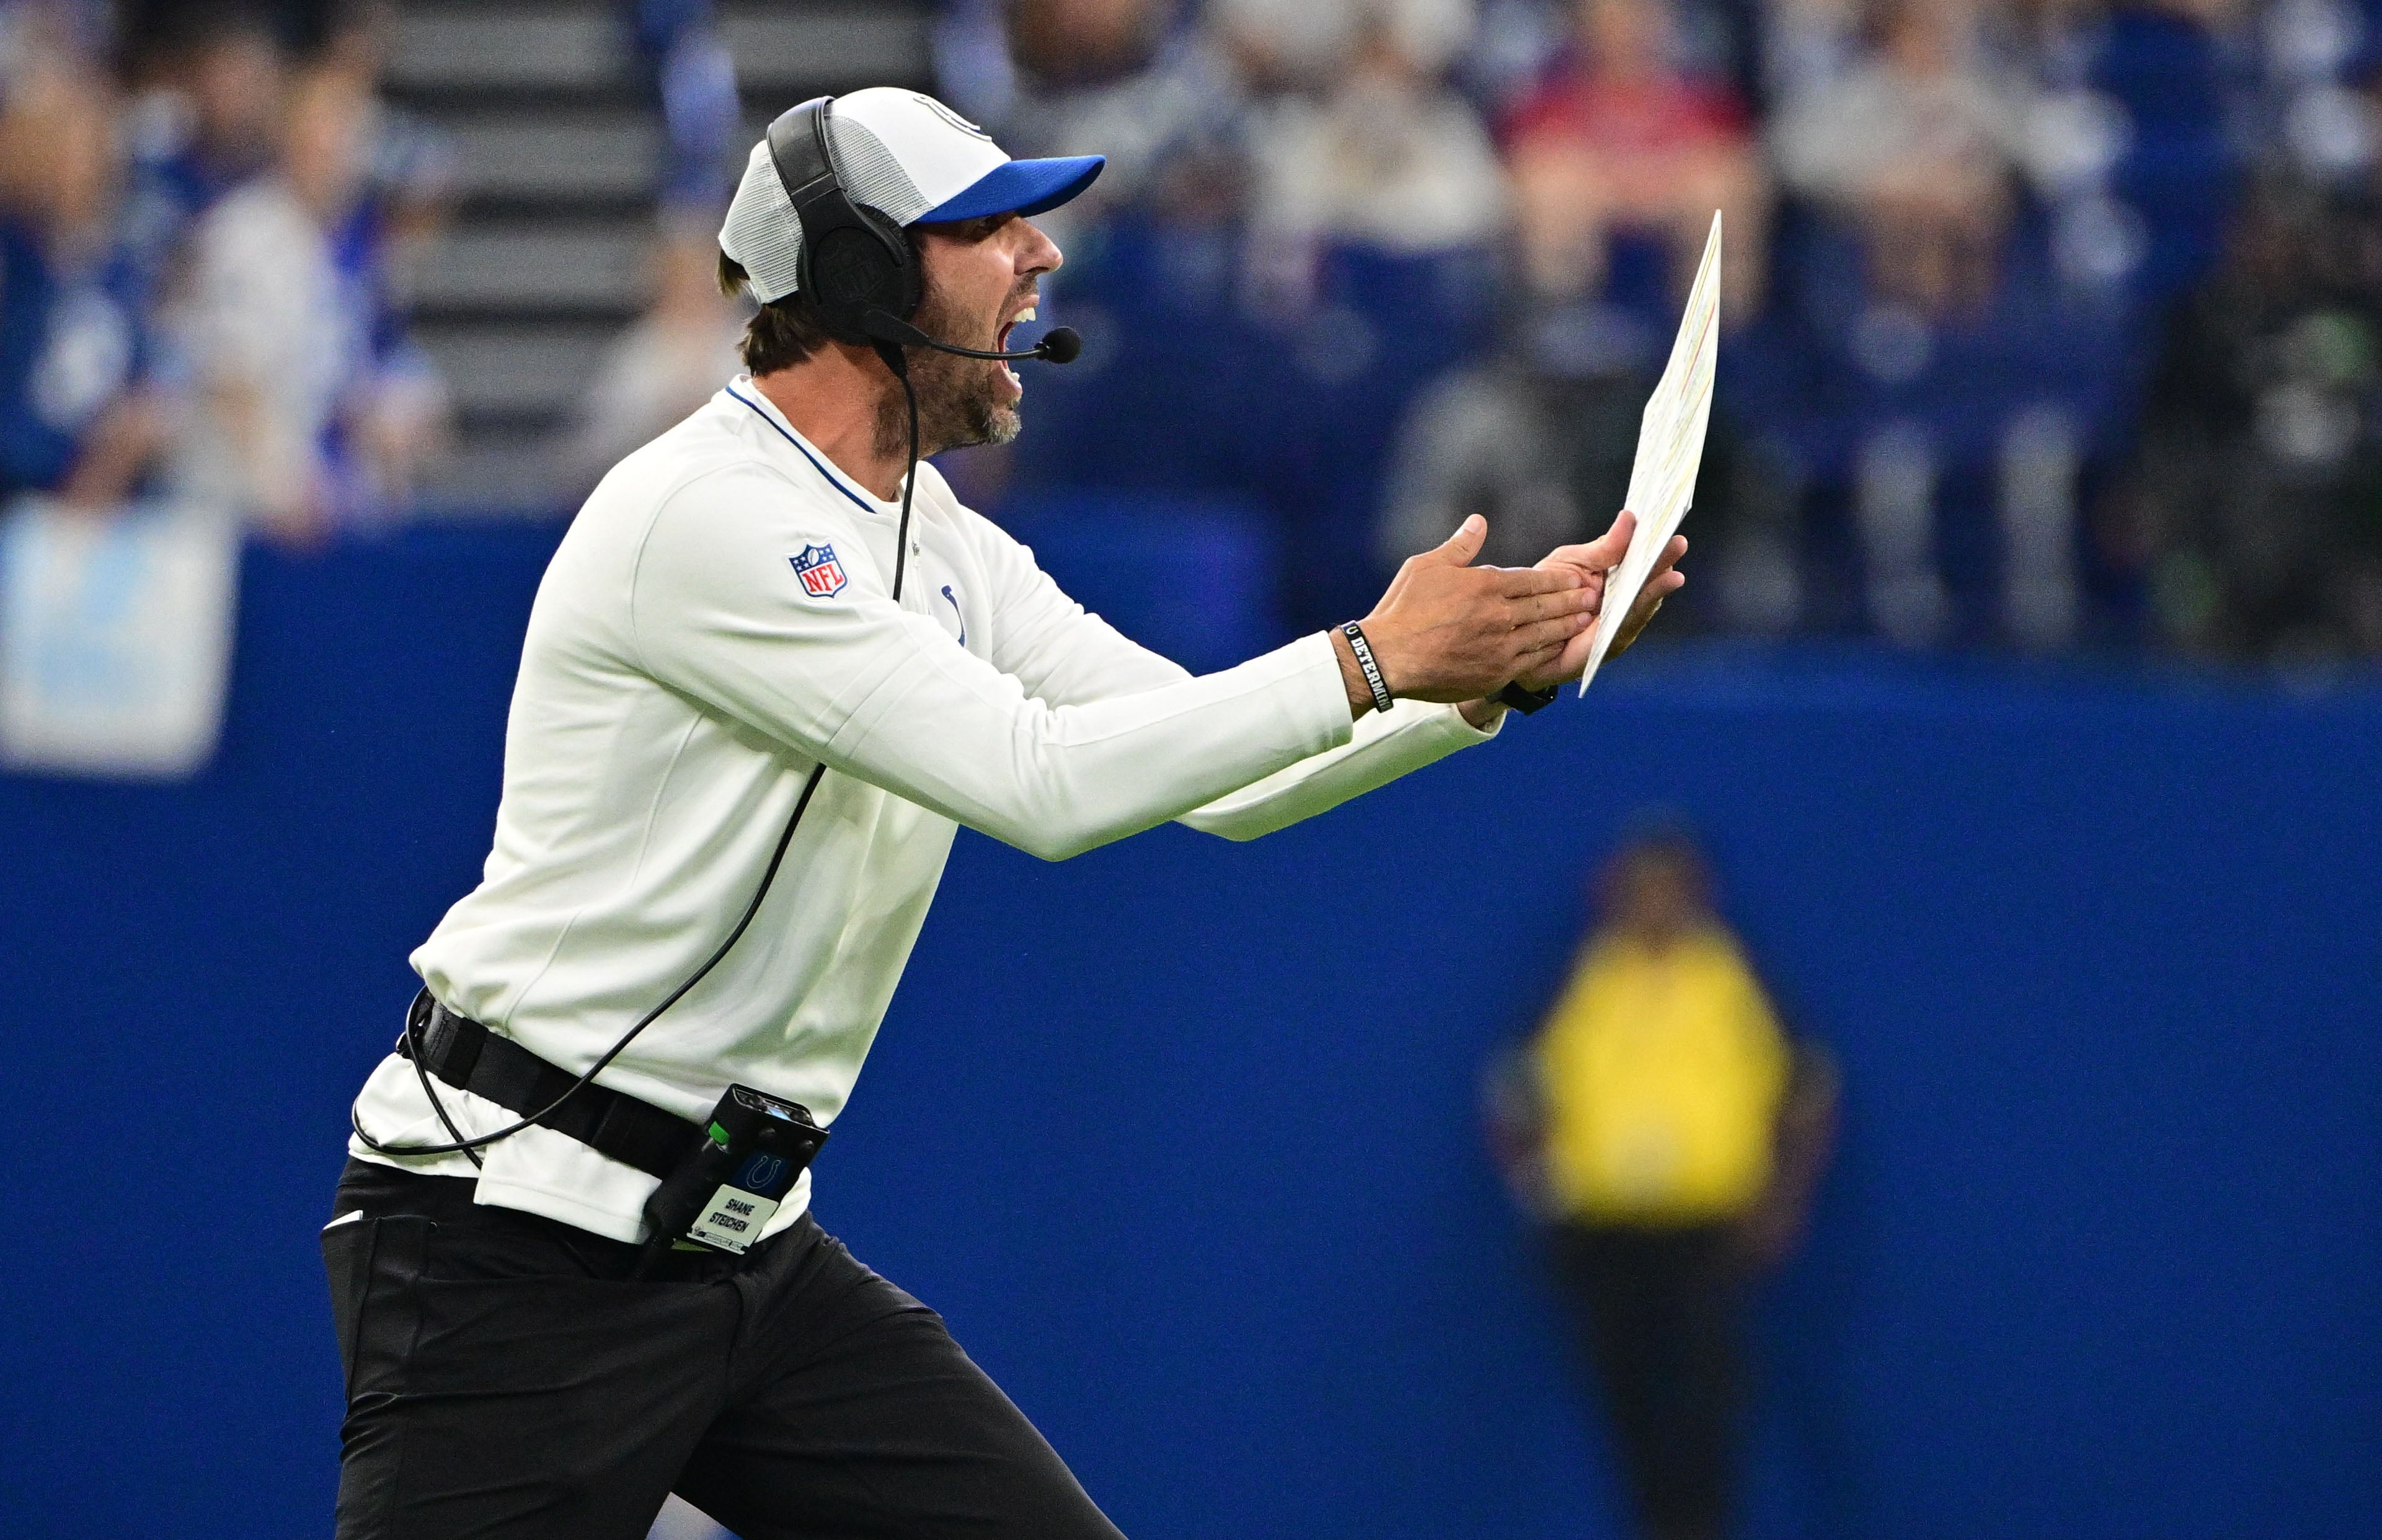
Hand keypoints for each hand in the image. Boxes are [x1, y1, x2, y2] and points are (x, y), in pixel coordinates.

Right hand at [1342, 516, 1597, 710]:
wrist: (1389, 658)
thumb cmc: (1403, 609)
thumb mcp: (1426, 566)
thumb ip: (1460, 546)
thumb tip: (1478, 521)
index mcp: (1485, 586)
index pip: (1533, 581)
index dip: (1557, 581)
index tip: (1575, 579)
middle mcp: (1499, 615)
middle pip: (1545, 606)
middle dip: (1571, 600)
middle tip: (1591, 596)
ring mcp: (1501, 646)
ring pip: (1544, 633)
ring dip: (1567, 624)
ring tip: (1584, 618)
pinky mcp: (1496, 672)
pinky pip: (1532, 660)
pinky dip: (1549, 651)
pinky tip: (1558, 646)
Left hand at [1510, 510, 1686, 690]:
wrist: (1524, 635)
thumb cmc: (1549, 595)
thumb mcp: (1574, 562)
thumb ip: (1604, 547)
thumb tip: (1629, 518)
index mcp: (1615, 575)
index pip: (1639, 556)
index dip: (1653, 542)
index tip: (1667, 524)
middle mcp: (1623, 598)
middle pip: (1647, 578)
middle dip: (1663, 562)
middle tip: (1679, 543)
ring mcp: (1621, 620)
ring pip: (1643, 601)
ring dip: (1658, 587)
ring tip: (1673, 573)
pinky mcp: (1611, 641)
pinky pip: (1627, 623)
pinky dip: (1638, 610)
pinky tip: (1651, 598)